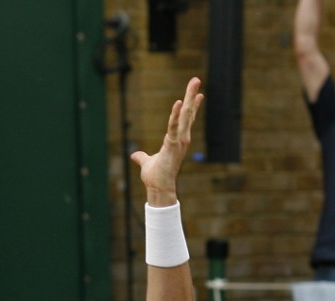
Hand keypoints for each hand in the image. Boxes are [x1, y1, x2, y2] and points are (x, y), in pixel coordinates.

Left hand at [130, 77, 203, 206]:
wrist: (158, 188)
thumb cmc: (155, 177)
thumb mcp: (147, 162)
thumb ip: (142, 157)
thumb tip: (135, 155)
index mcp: (178, 140)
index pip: (186, 120)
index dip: (192, 107)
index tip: (199, 94)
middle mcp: (182, 139)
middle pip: (188, 113)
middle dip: (192, 95)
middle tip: (196, 79)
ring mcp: (179, 141)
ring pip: (185, 116)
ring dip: (189, 99)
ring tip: (194, 84)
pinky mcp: (172, 144)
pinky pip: (174, 126)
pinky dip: (176, 115)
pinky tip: (178, 102)